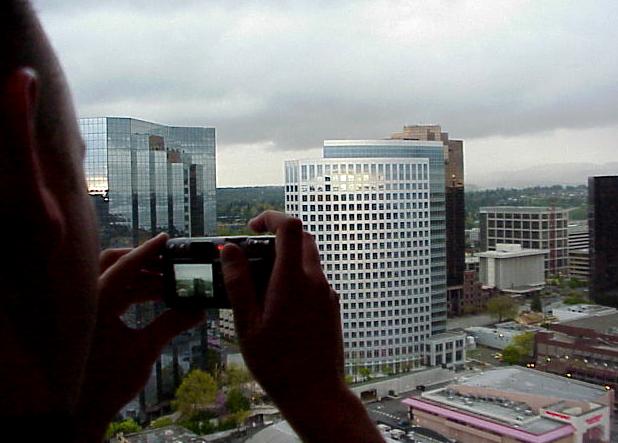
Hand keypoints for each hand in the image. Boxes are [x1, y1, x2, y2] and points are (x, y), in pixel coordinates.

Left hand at [75, 234, 203, 439]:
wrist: (83, 410)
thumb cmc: (108, 381)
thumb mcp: (144, 350)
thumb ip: (171, 324)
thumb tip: (197, 310)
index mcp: (97, 303)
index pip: (123, 266)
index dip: (146, 251)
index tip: (165, 239)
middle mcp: (87, 300)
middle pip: (112, 264)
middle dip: (141, 260)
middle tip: (168, 260)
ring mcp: (87, 309)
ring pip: (113, 279)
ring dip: (140, 278)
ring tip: (168, 281)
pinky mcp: (90, 319)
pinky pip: (112, 294)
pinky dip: (132, 291)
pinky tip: (154, 297)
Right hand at [221, 211, 382, 441]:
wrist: (316, 393)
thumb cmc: (277, 363)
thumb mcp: (247, 324)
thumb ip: (238, 282)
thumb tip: (229, 249)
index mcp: (292, 280)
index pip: (290, 226)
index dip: (271, 217)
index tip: (252, 228)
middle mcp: (315, 281)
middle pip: (303, 238)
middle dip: (279, 236)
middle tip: (255, 254)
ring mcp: (327, 293)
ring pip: (310, 259)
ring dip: (288, 258)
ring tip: (263, 285)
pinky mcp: (332, 306)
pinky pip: (315, 279)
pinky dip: (298, 277)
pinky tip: (280, 306)